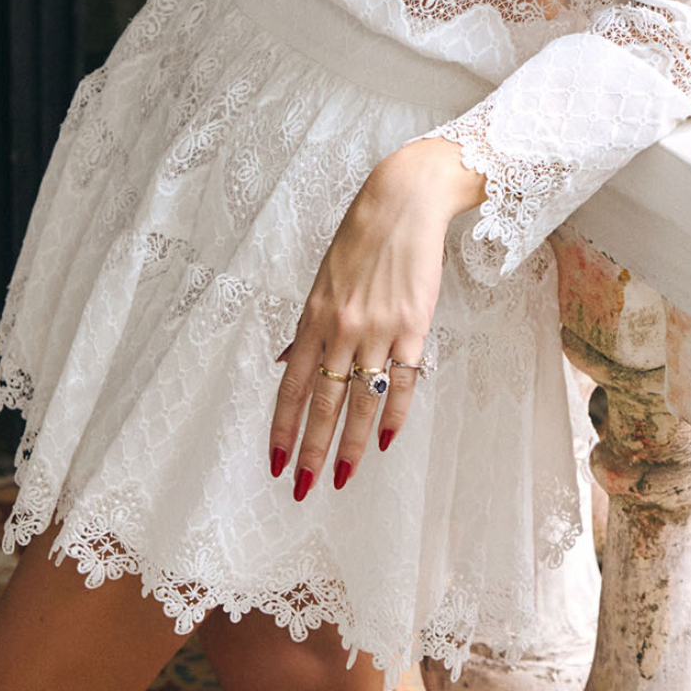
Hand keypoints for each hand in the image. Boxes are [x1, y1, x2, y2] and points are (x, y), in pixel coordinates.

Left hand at [268, 138, 485, 499]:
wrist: (403, 202)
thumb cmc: (362, 238)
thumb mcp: (323, 280)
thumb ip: (310, 326)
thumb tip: (290, 363)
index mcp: (314, 317)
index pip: (293, 386)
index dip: (283, 427)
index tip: (276, 462)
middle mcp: (342, 328)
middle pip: (324, 402)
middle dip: (313, 450)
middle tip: (304, 488)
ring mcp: (379, 329)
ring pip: (361, 399)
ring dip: (352, 443)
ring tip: (344, 477)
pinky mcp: (414, 325)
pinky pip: (402, 380)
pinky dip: (393, 413)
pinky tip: (385, 439)